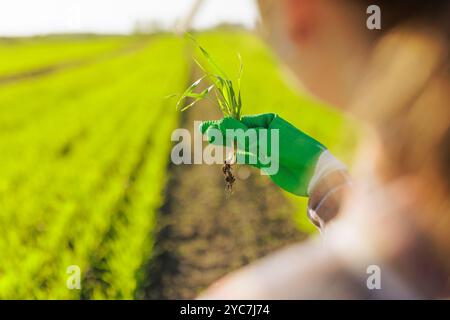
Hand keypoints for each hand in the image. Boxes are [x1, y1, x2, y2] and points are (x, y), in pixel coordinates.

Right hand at [200, 113, 327, 195]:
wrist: (313, 172)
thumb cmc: (291, 149)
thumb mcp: (263, 140)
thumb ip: (241, 134)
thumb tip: (219, 124)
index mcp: (268, 121)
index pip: (241, 122)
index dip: (223, 126)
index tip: (207, 129)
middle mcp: (266, 133)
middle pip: (239, 133)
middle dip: (222, 134)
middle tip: (202, 132)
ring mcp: (266, 148)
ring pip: (242, 146)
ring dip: (228, 146)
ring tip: (209, 143)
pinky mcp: (267, 163)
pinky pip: (248, 158)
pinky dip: (237, 158)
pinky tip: (227, 158)